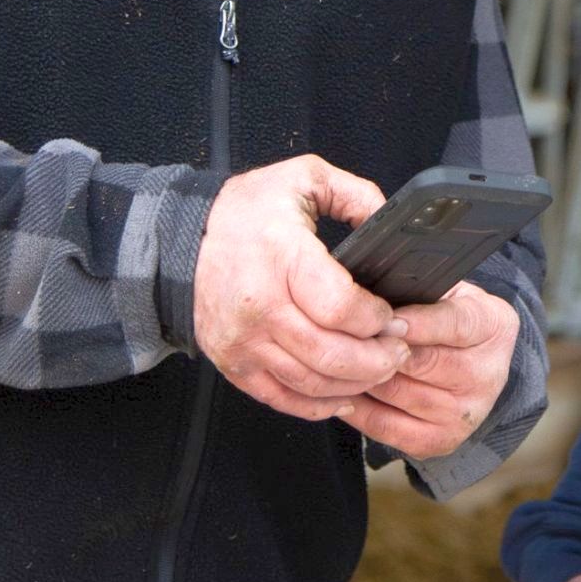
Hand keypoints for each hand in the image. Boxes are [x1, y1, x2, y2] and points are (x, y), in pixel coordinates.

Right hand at [193, 156, 408, 421]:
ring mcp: (244, 341)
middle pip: (332, 354)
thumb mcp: (304, 177)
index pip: (341, 307)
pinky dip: (320, 404)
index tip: (393, 315)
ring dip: (357, 384)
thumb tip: (392, 221)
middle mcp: (259, 304)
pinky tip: (344, 391)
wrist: (181, 242)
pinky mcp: (235, 364)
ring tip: (379, 369)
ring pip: (313, 383)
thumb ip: (356, 195)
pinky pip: (284, 399)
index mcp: (280, 255)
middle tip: (399, 350)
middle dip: (379, 359)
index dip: (377, 319)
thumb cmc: (245, 212)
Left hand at [341, 280, 517, 460]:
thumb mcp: (445, 292)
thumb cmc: (447, 317)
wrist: (474, 363)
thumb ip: (417, 293)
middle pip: (419, 363)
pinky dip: (357, 407)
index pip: (451, 324)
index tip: (381, 318)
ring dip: (359, 375)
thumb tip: (372, 304)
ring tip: (334, 358)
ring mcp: (464, 413)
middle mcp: (486, 374)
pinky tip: (340, 389)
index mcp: (492, 326)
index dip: (413, 322)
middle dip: (376, 349)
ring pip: (395, 392)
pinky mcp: (440, 440)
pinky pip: (384, 425)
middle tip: (341, 337)